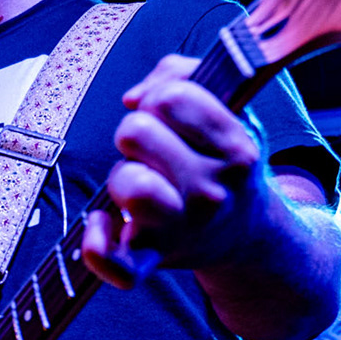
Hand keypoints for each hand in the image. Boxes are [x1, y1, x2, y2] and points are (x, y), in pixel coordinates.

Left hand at [80, 53, 267, 288]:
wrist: (242, 235)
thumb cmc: (222, 163)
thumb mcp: (227, 110)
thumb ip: (182, 74)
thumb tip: (133, 98)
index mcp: (236, 150)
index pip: (173, 97)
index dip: (160, 97)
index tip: (169, 116)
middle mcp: (212, 192)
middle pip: (135, 132)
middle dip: (135, 133)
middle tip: (153, 152)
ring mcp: (181, 229)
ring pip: (127, 183)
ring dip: (120, 175)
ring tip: (140, 182)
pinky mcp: (151, 259)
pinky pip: (115, 265)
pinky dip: (98, 248)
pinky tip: (101, 224)